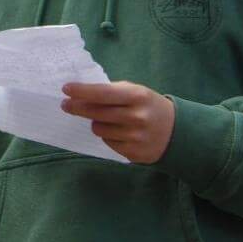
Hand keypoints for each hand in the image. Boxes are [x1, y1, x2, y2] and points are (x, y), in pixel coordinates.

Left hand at [60, 81, 176, 163]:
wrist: (176, 131)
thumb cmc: (147, 106)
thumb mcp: (135, 92)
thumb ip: (111, 92)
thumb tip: (79, 95)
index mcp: (137, 96)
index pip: (103, 94)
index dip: (82, 91)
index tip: (66, 89)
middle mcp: (137, 117)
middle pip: (96, 113)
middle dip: (78, 107)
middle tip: (66, 104)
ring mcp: (136, 137)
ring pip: (99, 129)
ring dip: (97, 123)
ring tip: (107, 119)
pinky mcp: (134, 153)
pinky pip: (107, 142)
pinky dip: (108, 136)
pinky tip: (119, 132)